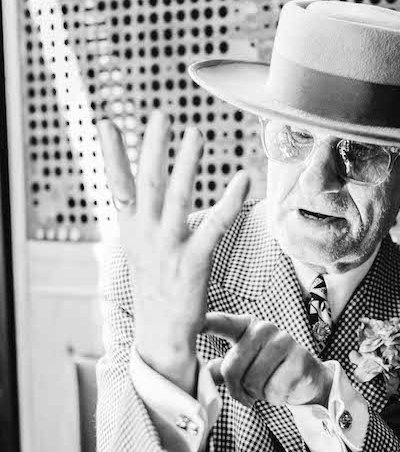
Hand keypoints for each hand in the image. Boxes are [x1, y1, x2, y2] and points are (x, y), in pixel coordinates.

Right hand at [96, 110, 249, 393]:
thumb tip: (142, 200)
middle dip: (152, 148)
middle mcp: (147, 236)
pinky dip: (228, 201)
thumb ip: (144, 224)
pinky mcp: (194, 263)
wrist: (162, 336)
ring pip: (177, 198)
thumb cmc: (156, 292)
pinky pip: (214, 226)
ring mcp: (169, 249)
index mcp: (132, 232)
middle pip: (147, 184)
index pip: (118, 187)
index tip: (106, 123)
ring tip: (196, 133)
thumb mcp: (142, 254)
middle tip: (161, 115)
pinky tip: (242, 179)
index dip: (113, 155)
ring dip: (186, 164)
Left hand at [203, 312, 333, 407]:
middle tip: (247, 395)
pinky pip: (274, 389)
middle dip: (236, 390)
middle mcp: (263, 328)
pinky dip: (276, 396)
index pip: (220, 322)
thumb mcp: (242, 368)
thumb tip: (194, 371)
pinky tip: (284, 387)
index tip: (190, 321)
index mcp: (245, 327)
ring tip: (268, 387)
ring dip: (258, 394)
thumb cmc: (268, 372)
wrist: (306, 380)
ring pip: (252, 381)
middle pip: (231, 368)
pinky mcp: (300, 358)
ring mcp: (284, 340)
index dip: (204, 323)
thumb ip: (219, 368)